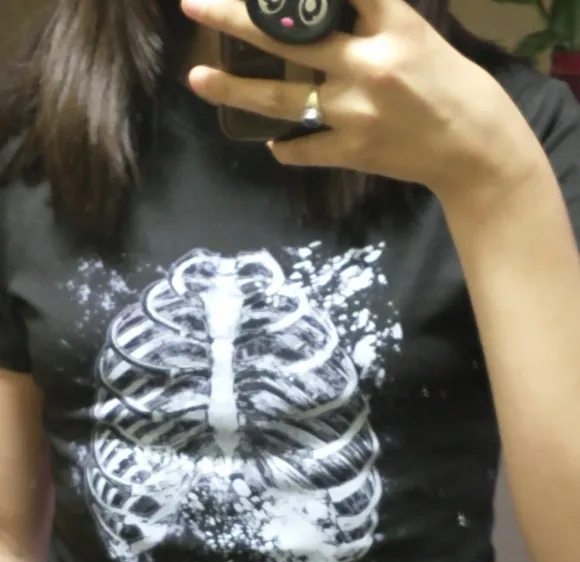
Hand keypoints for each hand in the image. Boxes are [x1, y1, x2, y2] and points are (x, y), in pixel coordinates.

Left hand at [181, 0, 530, 198]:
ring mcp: (355, 113)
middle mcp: (368, 66)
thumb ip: (370, 19)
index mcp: (392, 27)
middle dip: (235, 19)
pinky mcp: (352, 152)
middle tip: (194, 6)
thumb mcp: (416, 36)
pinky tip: (269, 140)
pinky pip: (303, 148)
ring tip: (198, 79)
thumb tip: (320, 13)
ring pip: (282, 98)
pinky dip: (284, 146)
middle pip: (289, 37)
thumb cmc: (452, 85)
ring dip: (235, 88)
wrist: (476, 150)